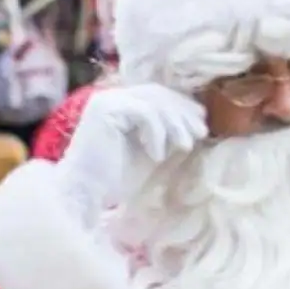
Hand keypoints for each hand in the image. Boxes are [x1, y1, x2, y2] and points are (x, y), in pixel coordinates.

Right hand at [61, 83, 207, 218]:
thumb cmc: (117, 179)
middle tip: (201, 133)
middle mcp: (113, 97)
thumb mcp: (154, 152)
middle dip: (183, 113)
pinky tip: (157, 156)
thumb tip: (198, 123)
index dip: (183, 106)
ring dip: (175, 124)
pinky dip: (156, 134)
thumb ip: (170, 135)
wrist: (86, 193)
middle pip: (158, 94)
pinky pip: (144, 113)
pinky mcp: (105, 109)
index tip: (203, 123)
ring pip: (154, 102)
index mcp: (123, 104)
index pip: (158, 96)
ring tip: (185, 146)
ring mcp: (107, 100)